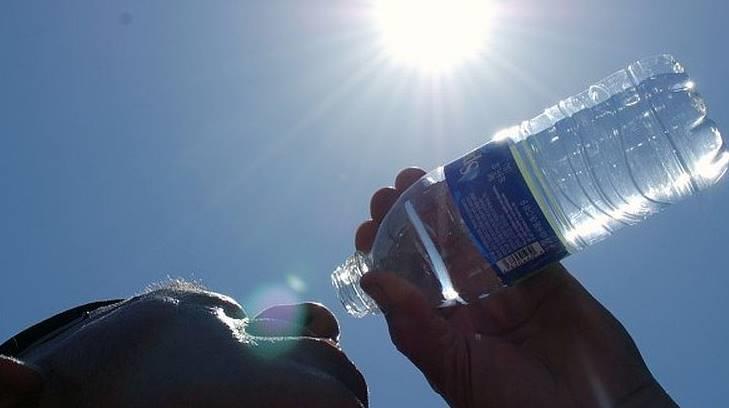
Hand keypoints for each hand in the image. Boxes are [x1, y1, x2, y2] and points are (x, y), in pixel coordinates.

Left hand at [356, 168, 677, 407]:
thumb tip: (370, 278)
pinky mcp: (546, 274)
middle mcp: (470, 302)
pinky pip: (521, 235)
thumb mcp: (454, 369)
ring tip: (425, 176)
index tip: (369, 225)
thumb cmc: (516, 402)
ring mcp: (508, 285)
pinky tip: (483, 184)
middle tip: (393, 189)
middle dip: (410, 218)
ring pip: (472, 236)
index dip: (384, 252)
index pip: (404, 282)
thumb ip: (414, 328)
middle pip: (434, 251)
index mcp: (443, 328)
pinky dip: (503, 210)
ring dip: (448, 206)